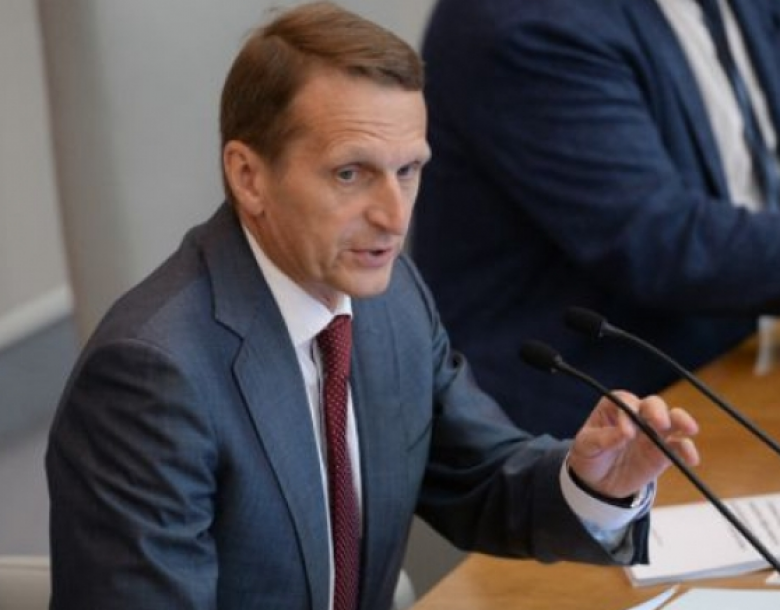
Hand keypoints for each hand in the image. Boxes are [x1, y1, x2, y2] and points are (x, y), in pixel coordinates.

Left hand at [568, 391, 699, 499]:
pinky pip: (678, 447)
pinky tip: (691, 458)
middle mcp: (636, 416)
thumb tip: (625, 432)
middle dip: (658, 411)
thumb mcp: (586, 446)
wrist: (598, 483)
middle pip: (652, 404)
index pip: (625, 401)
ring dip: (681, 421)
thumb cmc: (589, 456)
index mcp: (613, 409)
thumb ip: (603, 438)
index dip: (628, 411)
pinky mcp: (662, 453)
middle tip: (660, 423)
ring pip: (672, 420)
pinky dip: (687, 450)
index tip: (627, 431)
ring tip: (689, 429)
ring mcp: (652, 433)